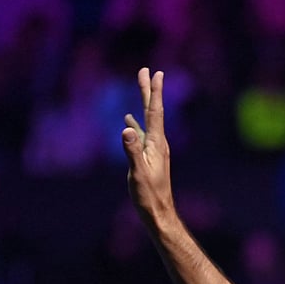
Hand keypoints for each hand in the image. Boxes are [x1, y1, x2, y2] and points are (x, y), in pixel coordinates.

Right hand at [122, 68, 175, 228]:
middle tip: (147, 71)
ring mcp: (154, 150)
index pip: (155, 112)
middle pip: (153, 111)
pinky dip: (135, 124)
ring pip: (147, 120)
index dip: (154, 92)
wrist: (158, 212)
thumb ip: (132, 150)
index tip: (156, 73)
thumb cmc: (148, 195)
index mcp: (156, 144)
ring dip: (143, 103)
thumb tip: (126, 128)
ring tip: (140, 88)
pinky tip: (129, 121)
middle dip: (149, 90)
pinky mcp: (149, 157)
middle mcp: (158, 143)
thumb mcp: (137, 172)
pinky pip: (141, 134)